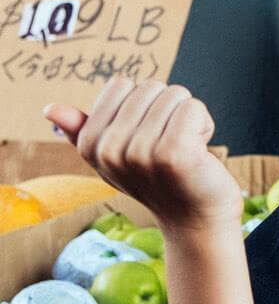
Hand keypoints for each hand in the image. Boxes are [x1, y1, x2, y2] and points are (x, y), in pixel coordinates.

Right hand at [43, 79, 243, 233]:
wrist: (194, 219)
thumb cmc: (157, 179)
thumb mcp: (114, 156)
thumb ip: (84, 130)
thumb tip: (49, 109)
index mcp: (90, 144)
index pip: (120, 85)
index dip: (142, 104)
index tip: (147, 136)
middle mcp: (109, 149)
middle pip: (149, 87)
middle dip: (168, 109)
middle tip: (170, 146)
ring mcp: (140, 152)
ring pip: (174, 94)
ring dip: (188, 118)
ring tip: (184, 150)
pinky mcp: (174, 153)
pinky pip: (193, 107)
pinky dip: (204, 124)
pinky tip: (200, 152)